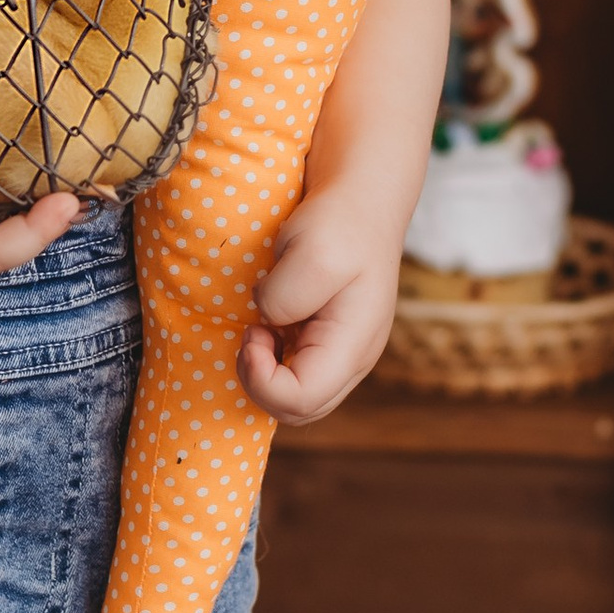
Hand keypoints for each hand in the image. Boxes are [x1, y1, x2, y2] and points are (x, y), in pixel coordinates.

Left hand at [238, 185, 400, 423]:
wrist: (361, 200)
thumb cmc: (340, 222)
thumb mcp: (312, 252)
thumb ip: (283, 297)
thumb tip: (265, 321)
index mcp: (353, 346)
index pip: (300, 401)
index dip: (261, 379)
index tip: (252, 332)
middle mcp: (353, 361)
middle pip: (298, 412)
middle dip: (260, 380)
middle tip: (253, 331)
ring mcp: (343, 355)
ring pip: (296, 401)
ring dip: (265, 373)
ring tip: (261, 327)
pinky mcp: (329, 345)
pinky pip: (295, 377)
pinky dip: (271, 362)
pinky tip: (269, 325)